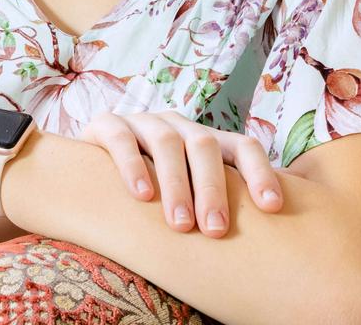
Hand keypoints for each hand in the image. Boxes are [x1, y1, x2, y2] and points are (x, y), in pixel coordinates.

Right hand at [80, 111, 282, 237]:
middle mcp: (178, 126)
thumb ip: (219, 204)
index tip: (272, 207)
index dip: (260, 172)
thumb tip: (273, 238)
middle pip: (204, 145)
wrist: (87, 173)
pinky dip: (133, 166)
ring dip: (176, 184)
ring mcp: (142, 122)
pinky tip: (142, 196)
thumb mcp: (188, 193)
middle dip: (212, 188)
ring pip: (167, 141)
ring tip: (180, 225)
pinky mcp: (107, 125)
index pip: (242, 146)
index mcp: (205, 141)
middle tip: (215, 230)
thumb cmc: (152, 193)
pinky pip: (122, 139)